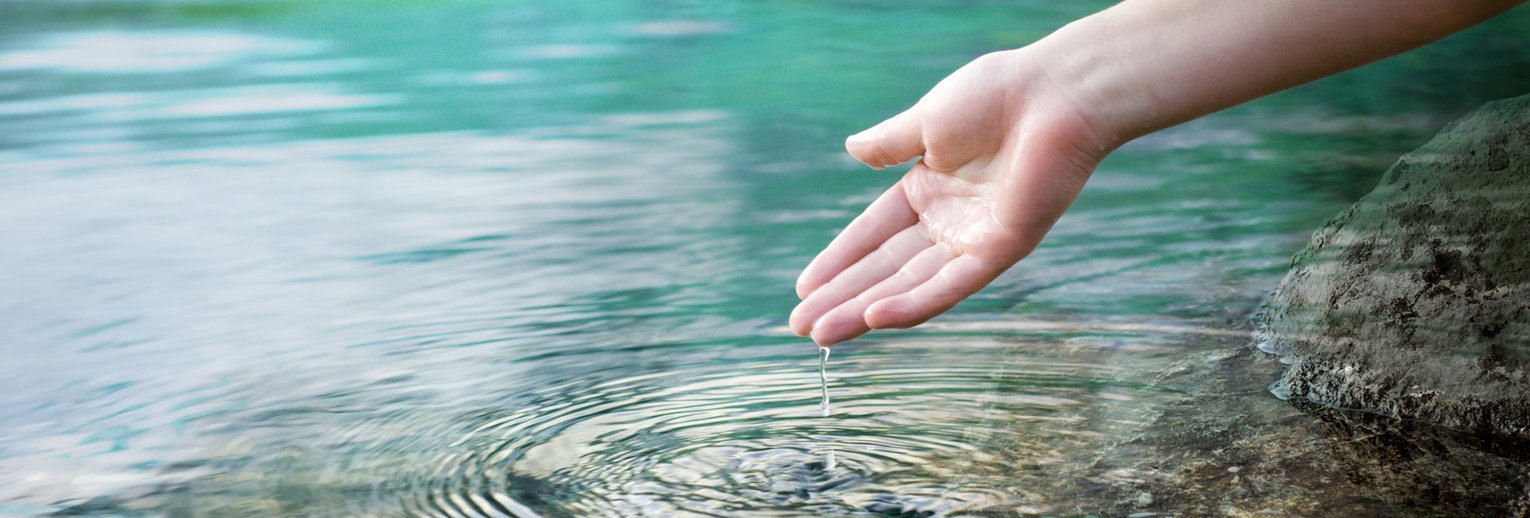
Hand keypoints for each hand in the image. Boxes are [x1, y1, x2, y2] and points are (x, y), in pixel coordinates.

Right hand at [790, 49, 1108, 345]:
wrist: (1053, 94)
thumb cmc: (997, 95)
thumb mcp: (926, 121)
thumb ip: (889, 143)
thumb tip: (851, 149)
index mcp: (929, 188)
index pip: (872, 234)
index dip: (838, 260)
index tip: (804, 287)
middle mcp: (948, 221)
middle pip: (884, 267)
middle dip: (842, 296)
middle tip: (800, 326)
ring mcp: (973, 239)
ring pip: (909, 284)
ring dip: (866, 309)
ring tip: (823, 333)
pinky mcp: (999, 250)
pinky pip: (950, 284)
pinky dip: (913, 303)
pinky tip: (875, 318)